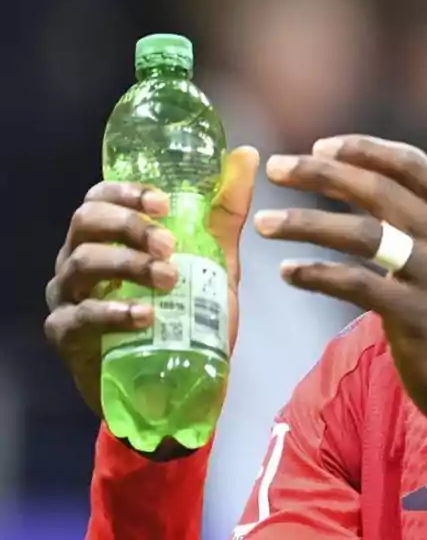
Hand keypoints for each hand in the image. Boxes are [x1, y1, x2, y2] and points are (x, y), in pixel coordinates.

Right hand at [44, 146, 259, 417]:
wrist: (181, 386)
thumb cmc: (189, 316)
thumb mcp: (216, 261)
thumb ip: (226, 211)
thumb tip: (246, 154)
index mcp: (109, 237)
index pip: (99, 197)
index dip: (125, 191)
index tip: (162, 200)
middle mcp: (80, 260)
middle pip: (85, 223)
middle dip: (128, 226)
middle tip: (169, 244)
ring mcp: (69, 298)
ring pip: (82, 264)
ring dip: (129, 266)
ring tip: (170, 279)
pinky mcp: (67, 337)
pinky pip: (79, 317)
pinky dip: (114, 312)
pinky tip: (146, 315)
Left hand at [254, 114, 426, 445]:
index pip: (409, 163)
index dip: (361, 150)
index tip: (317, 146)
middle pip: (379, 191)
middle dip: (321, 174)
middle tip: (276, 168)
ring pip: (362, 235)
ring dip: (305, 225)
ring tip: (264, 224)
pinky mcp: (418, 316)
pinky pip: (356, 284)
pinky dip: (316, 275)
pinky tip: (288, 272)